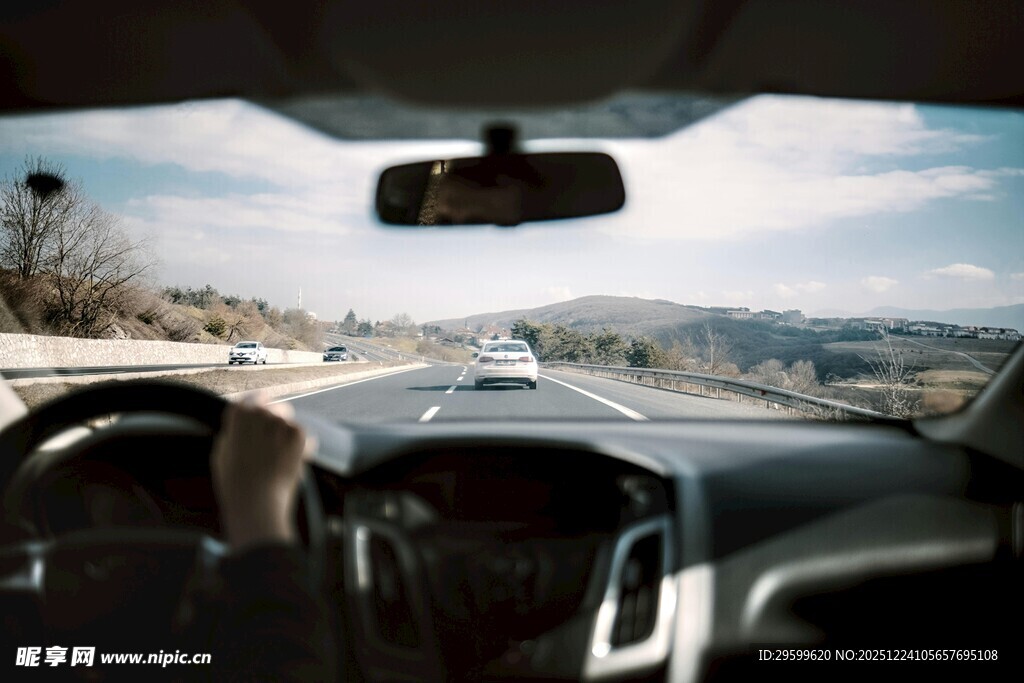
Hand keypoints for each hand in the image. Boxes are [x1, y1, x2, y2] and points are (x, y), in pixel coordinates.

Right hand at [210, 392, 316, 549]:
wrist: (257, 502)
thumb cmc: (234, 484)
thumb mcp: (221, 454)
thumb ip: (231, 434)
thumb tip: (239, 427)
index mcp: (238, 417)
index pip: (249, 400)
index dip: (254, 407)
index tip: (259, 414)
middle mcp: (260, 414)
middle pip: (269, 409)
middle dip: (270, 422)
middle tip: (269, 443)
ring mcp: (281, 423)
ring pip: (285, 420)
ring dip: (283, 433)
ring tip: (275, 458)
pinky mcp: (298, 435)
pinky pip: (299, 432)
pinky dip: (297, 443)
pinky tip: (288, 460)